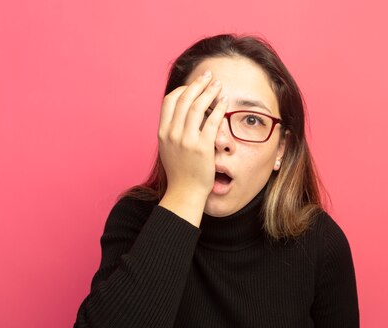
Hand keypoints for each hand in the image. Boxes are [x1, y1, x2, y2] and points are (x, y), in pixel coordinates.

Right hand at [157, 70, 228, 225]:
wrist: (185, 192)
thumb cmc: (180, 172)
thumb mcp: (169, 148)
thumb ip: (172, 131)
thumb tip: (181, 114)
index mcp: (162, 132)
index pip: (170, 101)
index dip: (183, 89)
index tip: (194, 85)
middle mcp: (172, 133)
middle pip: (185, 99)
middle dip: (198, 84)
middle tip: (209, 75)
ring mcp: (186, 140)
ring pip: (198, 107)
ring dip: (210, 92)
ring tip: (218, 85)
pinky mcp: (202, 147)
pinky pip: (212, 121)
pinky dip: (219, 108)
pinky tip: (225, 102)